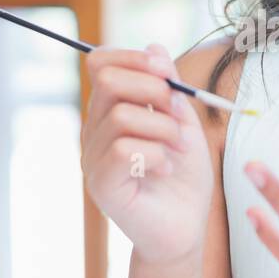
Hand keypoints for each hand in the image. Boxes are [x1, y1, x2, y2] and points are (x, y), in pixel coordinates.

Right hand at [81, 43, 212, 265]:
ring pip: (122, 116)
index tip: (167, 72)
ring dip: (164, 129)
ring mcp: (93, 159)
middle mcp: (94, 131)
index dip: (134, 58)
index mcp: (110, 111)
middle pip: (108, 81)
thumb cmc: (184, 178)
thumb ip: (170, 88)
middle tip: (180, 115)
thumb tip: (155, 47)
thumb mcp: (184, 123)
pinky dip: (156, 155)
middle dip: (154, 90)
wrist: (185, 230)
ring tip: (179, 150)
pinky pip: (123, 150)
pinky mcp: (101, 186)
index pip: (100, 63)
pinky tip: (166, 169)